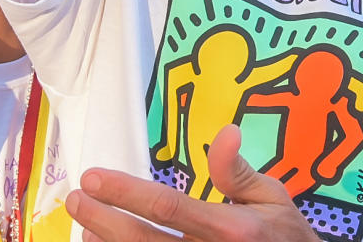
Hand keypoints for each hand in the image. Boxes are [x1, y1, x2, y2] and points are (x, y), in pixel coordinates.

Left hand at [66, 125, 315, 241]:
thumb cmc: (287, 238)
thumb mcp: (273, 198)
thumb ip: (239, 172)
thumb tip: (224, 131)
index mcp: (231, 229)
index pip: (167, 208)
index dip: (125, 193)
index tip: (92, 177)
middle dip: (102, 220)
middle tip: (75, 197)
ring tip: (85, 225)